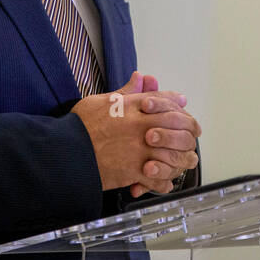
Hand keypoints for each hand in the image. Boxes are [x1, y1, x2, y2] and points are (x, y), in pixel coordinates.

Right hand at [71, 71, 200, 196]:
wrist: (67, 152)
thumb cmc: (80, 127)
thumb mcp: (103, 101)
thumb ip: (126, 92)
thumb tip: (140, 78)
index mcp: (134, 107)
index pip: (166, 103)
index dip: (179, 108)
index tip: (184, 112)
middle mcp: (141, 126)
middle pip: (178, 127)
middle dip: (188, 133)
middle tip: (192, 138)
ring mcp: (140, 149)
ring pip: (174, 154)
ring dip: (181, 160)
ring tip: (183, 163)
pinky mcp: (134, 171)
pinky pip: (158, 178)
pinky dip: (163, 181)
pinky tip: (164, 181)